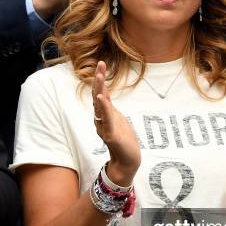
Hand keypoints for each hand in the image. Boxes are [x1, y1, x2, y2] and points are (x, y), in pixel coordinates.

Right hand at [92, 61, 140, 185]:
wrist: (127, 161)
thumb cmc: (123, 141)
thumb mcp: (117, 120)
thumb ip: (108, 108)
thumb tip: (102, 94)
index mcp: (105, 115)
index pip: (101, 93)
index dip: (100, 79)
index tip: (101, 63)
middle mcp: (102, 119)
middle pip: (98, 96)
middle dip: (99, 80)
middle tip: (100, 64)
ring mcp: (105, 126)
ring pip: (100, 106)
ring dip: (99, 90)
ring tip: (98, 76)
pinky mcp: (111, 135)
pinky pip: (106, 119)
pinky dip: (104, 108)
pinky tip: (101, 98)